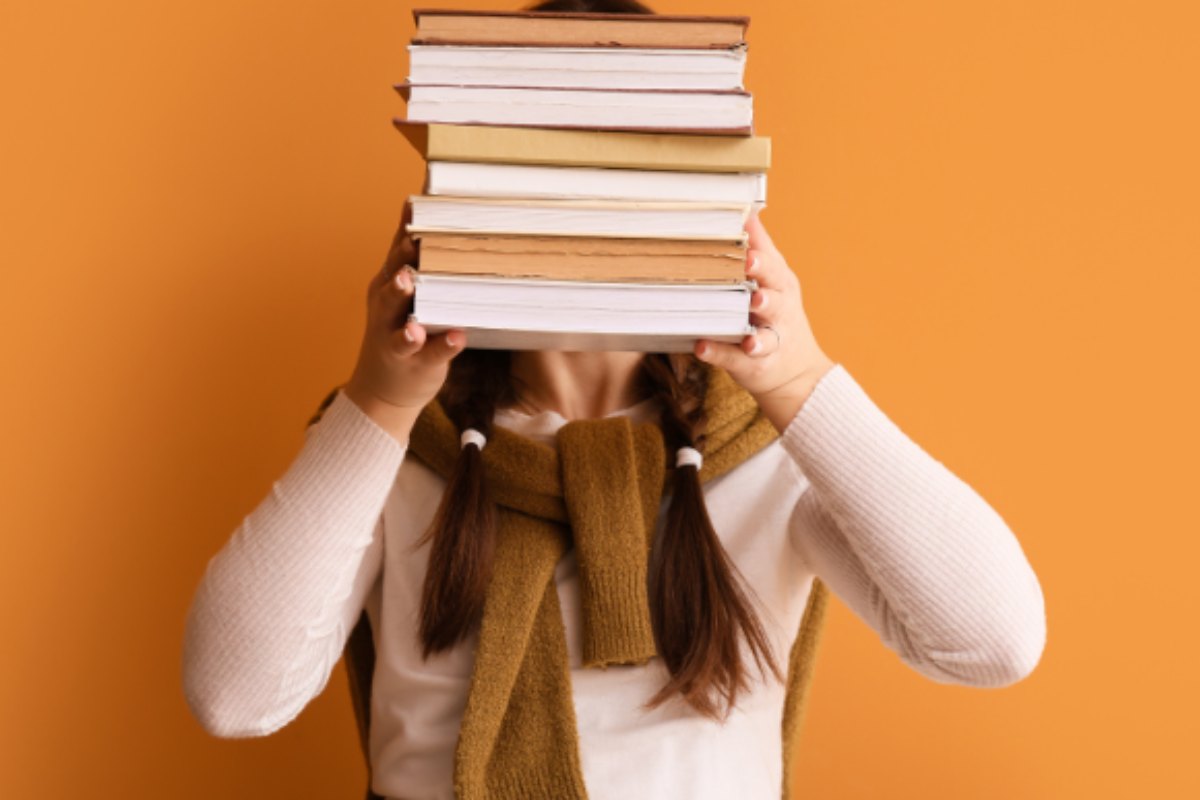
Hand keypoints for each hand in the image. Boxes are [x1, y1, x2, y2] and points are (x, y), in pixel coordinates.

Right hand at [343, 204, 465, 441]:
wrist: (381, 392)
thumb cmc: (400, 329)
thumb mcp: (400, 292)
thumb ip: (410, 256)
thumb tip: (418, 204)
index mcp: (388, 284)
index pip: (397, 252)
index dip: (407, 230)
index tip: (418, 204)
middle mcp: (387, 308)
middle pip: (392, 280)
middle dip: (402, 262)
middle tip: (413, 244)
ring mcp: (397, 337)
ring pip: (399, 314)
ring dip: (405, 300)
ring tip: (412, 285)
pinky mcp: (414, 364)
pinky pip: (428, 353)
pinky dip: (441, 345)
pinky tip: (456, 336)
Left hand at [694, 212, 835, 432]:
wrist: (796, 372)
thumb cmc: (777, 313)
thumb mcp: (775, 277)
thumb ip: (760, 246)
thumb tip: (747, 208)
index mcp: (780, 285)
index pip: (772, 268)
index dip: (760, 261)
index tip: (747, 253)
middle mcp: (778, 311)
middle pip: (774, 300)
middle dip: (763, 293)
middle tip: (750, 283)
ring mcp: (768, 339)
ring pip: (763, 334)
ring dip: (754, 329)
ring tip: (745, 325)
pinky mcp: (754, 364)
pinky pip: (735, 359)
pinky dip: (719, 354)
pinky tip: (701, 347)